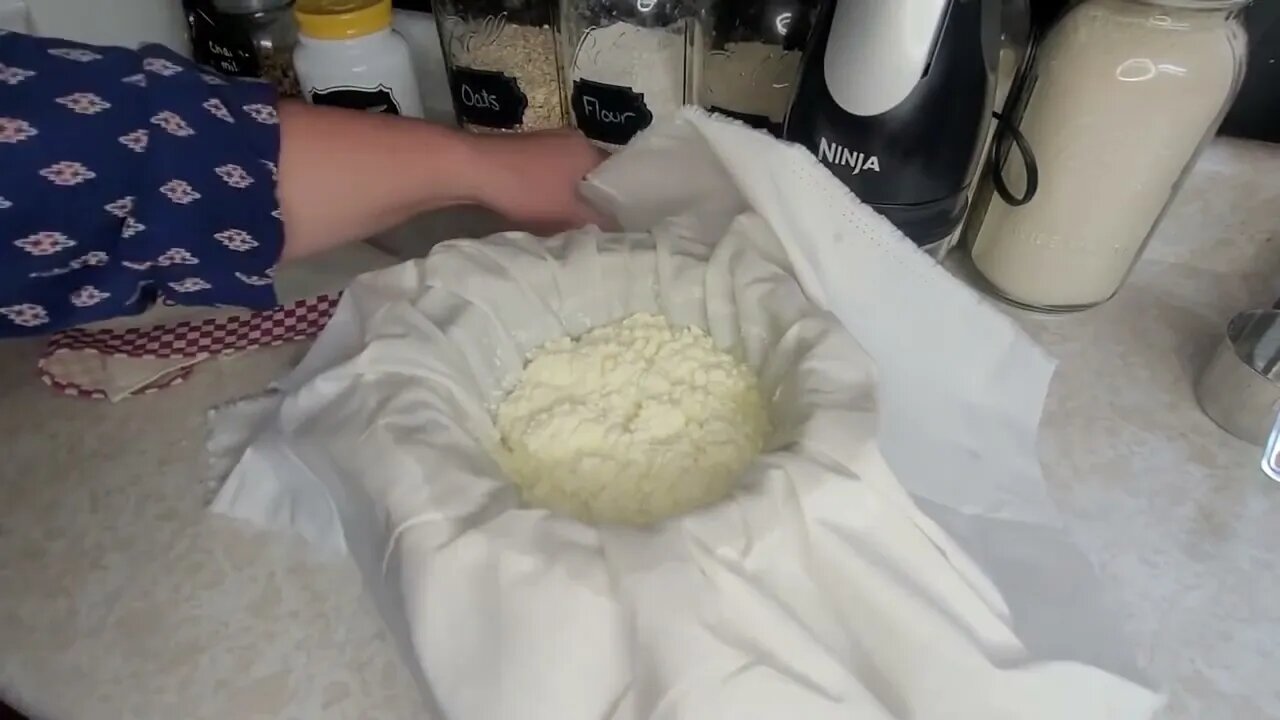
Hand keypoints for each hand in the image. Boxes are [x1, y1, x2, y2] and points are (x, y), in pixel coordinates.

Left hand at [464, 130, 607, 234]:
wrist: (473, 168)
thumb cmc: (527, 188)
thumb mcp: (568, 212)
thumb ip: (597, 220)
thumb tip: (619, 228)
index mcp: (589, 149)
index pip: (619, 175)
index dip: (622, 200)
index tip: (620, 222)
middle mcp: (572, 139)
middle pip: (593, 175)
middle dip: (594, 200)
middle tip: (597, 226)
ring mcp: (547, 141)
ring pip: (570, 175)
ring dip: (570, 196)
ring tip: (572, 222)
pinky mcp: (526, 149)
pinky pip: (550, 173)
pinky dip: (551, 190)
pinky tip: (545, 208)